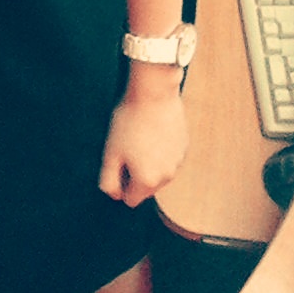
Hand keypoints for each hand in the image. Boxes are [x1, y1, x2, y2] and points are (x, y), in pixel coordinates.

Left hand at [99, 75, 188, 207]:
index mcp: (147, 181)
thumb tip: (115, 194)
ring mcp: (178, 161)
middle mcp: (167, 176)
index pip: (130, 200)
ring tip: (141, 137)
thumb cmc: (129, 120)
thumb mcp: (110, 152)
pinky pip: (169, 157)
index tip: (118, 163)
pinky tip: (153, 131)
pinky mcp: (184, 146)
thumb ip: (109, 181)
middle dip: (136, 174)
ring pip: (159, 172)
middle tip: (128, 147)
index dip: (121, 183)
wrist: (154, 92)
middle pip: (146, 188)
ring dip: (149, 162)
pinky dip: (161, 150)